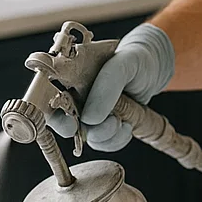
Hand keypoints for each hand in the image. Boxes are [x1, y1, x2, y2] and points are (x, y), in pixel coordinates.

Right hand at [47, 23, 173, 151]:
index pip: (46, 94)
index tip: (70, 123)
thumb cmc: (136, 59)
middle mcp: (74, 95)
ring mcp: (88, 112)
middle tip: (99, 124)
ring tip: (122, 120)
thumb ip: (108, 84)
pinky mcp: (103, 125)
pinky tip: (127, 125)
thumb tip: (90, 118)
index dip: (52, 113)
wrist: (154, 68)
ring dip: (104, 135)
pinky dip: (116, 139)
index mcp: (69, 74)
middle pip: (61, 122)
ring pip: (85, 136)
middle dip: (78, 131)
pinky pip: (103, 142)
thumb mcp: (125, 63)